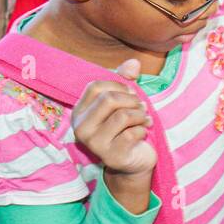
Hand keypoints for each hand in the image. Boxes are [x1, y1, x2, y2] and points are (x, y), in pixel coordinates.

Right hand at [70, 60, 156, 176]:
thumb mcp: (123, 101)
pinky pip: (132, 133)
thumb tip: (134, 63)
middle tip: (141, 107)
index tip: (131, 94)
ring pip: (122, 116)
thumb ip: (126, 79)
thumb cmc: (126, 127)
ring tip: (144, 118)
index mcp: (79, 113)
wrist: (133, 160)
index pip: (95, 87)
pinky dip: (143, 129)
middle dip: (132, 100)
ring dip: (140, 115)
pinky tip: (144, 132)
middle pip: (108, 100)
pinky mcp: (111, 156)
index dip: (119, 86)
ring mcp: (94, 144)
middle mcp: (81, 129)